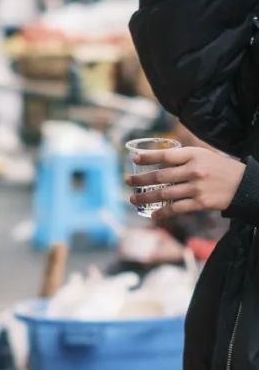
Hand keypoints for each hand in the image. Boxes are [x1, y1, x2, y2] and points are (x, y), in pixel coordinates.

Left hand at [128, 144, 244, 216]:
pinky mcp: (200, 203)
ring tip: (133, 198)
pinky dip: (162, 213)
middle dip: (140, 180)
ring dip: (146, 197)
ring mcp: (196, 188)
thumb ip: (182, 157)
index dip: (148, 157)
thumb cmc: (218, 168)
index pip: (166, 156)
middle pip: (161, 176)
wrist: (242, 184)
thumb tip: (157, 160)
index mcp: (194, 155)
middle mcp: (194, 171)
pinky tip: (153, 215)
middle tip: (127, 181)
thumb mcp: (203, 155)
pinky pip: (176, 208)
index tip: (134, 159)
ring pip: (164, 194)